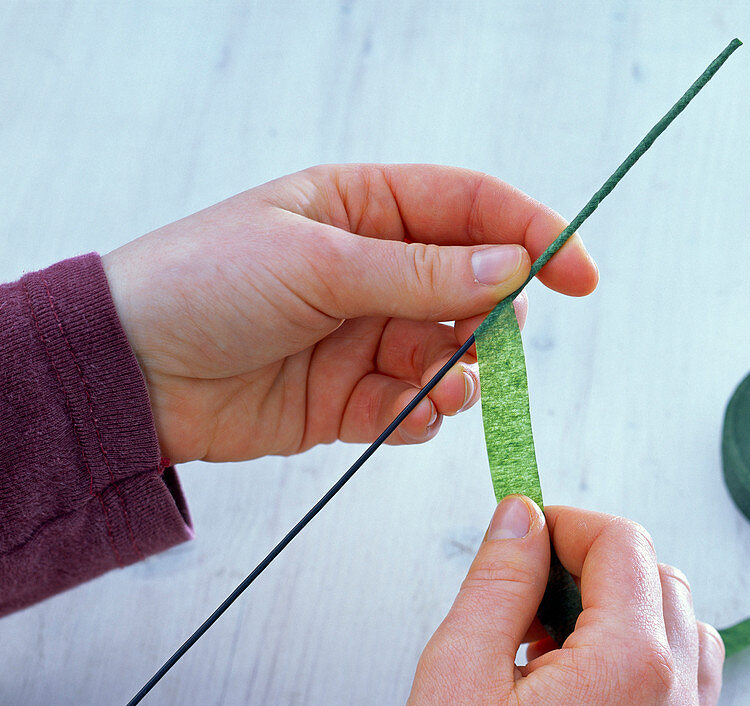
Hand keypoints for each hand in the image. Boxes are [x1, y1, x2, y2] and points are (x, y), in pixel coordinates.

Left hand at [102, 165, 597, 462]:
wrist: (132, 374)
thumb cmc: (204, 284)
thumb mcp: (316, 262)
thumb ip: (420, 272)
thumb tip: (511, 266)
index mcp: (365, 209)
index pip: (472, 208)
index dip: (533, 235)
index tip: (578, 276)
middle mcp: (377, 270)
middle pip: (475, 288)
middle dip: (493, 319)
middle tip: (488, 341)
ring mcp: (369, 336)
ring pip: (454, 355)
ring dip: (458, 374)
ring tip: (433, 386)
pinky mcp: (356, 398)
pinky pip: (419, 406)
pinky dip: (423, 414)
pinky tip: (401, 414)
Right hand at [393, 496, 723, 705]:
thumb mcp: (458, 670)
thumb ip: (499, 578)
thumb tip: (522, 518)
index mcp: (629, 665)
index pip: (623, 544)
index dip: (569, 522)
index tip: (529, 533)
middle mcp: (674, 701)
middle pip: (661, 578)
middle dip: (597, 562)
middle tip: (531, 590)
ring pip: (685, 627)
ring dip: (630, 608)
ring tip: (558, 641)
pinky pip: (689, 684)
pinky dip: (650, 658)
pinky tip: (588, 683)